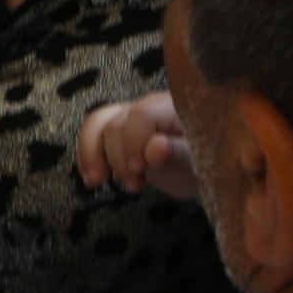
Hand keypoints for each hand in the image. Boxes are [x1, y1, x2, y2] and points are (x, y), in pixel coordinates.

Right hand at [75, 91, 199, 200]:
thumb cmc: (206, 162)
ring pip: (97, 122)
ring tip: (97, 182)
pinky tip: (91, 178)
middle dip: (117, 158)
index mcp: (171, 108)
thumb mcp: (199, 162)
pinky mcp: (118, 130)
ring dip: (92, 154)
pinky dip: (86, 155)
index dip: (133, 142)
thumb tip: (156, 147)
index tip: (139, 170)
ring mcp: (130, 116)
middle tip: (135, 186)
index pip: (141, 115)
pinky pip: (92, 133)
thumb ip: (178, 153)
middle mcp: (147, 106)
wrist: (205, 167)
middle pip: (115, 122)